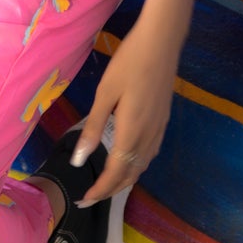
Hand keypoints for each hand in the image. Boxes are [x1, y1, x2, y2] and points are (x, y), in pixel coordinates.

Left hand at [69, 21, 178, 207]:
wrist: (161, 43)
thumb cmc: (129, 64)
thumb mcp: (104, 94)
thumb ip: (92, 128)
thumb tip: (79, 160)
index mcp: (131, 132)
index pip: (116, 173)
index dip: (100, 190)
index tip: (84, 199)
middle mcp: (148, 137)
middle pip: (131, 175)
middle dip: (111, 190)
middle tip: (90, 197)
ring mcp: (159, 130)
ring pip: (142, 166)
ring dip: (124, 180)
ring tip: (106, 185)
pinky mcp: (163, 121)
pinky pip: (149, 154)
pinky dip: (136, 166)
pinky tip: (127, 162)